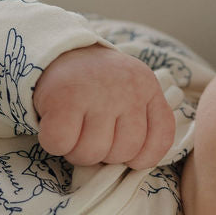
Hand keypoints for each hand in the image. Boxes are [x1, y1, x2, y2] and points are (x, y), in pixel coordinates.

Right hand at [33, 45, 175, 170]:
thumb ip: (142, 121)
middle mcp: (127, 89)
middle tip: (91, 135)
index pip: (161, 139)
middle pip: (123, 152)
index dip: (142, 157)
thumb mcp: (131, 91)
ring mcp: (96, 93)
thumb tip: (135, 164)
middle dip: (104, 154)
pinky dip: (54, 144)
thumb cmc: (98, 83)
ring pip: (91, 153)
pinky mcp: (63, 98)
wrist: (60, 50)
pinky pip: (61, 143)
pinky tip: (56, 126)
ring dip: (77, 151)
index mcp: (148, 88)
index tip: (123, 148)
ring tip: (74, 131)